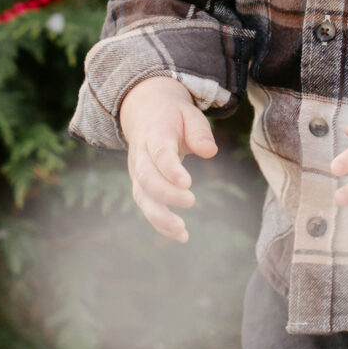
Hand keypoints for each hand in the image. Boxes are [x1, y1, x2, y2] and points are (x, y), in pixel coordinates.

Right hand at [119, 75, 218, 241]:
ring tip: (182, 232)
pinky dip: (159, 223)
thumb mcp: (190, 114)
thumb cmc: (174, 116)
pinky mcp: (139, 184)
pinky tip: (181, 236)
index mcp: (155, 133)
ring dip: (159, 216)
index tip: (187, 183)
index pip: (159, 152)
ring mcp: (137, 171)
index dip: (169, 168)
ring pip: (142, 196)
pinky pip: (146, 206)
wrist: (144, 112)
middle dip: (166, 193)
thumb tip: (210, 152)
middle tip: (191, 201)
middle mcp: (141, 154)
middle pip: (146, 177)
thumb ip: (200, 131)